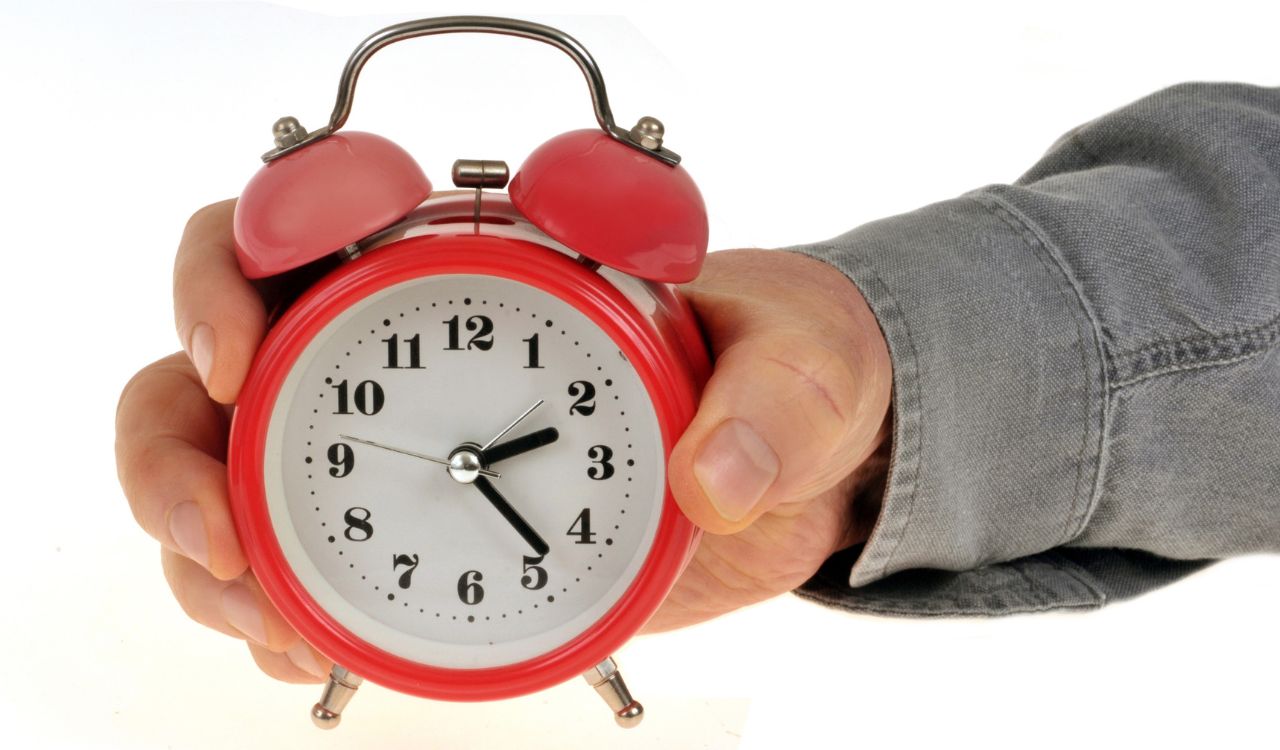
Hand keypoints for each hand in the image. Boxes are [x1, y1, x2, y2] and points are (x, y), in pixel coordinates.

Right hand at [115, 200, 890, 684]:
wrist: (790, 454)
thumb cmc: (779, 368)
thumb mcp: (801, 364)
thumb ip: (771, 402)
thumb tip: (714, 479)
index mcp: (473, 264)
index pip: (297, 223)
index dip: (223, 273)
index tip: (241, 358)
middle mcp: (406, 348)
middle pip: (214, 366)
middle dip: (175, 446)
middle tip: (217, 530)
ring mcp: (403, 449)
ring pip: (232, 475)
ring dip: (208, 552)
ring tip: (264, 617)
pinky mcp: (425, 535)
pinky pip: (306, 565)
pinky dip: (275, 611)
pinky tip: (301, 646)